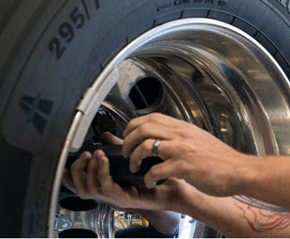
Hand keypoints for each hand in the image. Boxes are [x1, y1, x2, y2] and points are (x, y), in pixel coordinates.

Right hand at [62, 132, 194, 211]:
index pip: (79, 183)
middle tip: (84, 154)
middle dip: (77, 169)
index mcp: (108, 184)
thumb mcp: (134, 160)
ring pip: (89, 188)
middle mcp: (109, 193)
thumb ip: (119, 149)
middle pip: (79, 187)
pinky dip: (103, 173)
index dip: (70, 173)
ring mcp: (116, 197)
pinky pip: (106, 187)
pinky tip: (104, 160)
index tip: (70, 158)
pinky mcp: (125, 198)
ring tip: (95, 154)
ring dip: (90, 169)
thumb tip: (106, 135)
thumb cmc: (157, 177)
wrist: (174, 189)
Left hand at [122, 113, 249, 196]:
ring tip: (134, 167)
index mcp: (184, 128)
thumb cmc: (223, 160)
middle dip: (128, 141)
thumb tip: (169, 140)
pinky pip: (155, 170)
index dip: (134, 126)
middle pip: (143, 128)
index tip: (129, 136)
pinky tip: (151, 182)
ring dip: (134, 157)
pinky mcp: (183, 166)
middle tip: (126, 152)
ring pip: (145, 145)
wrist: (240, 171)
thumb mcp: (201, 140)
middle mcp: (181, 135)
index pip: (151, 117)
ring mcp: (182, 150)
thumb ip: (184, 138)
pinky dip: (148, 177)